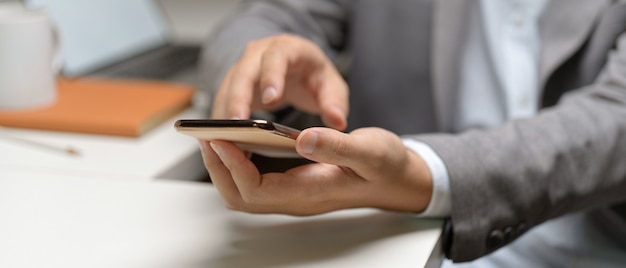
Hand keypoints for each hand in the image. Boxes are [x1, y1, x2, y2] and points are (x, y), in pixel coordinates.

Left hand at [199, 127, 432, 215]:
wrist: (398, 179)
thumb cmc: (385, 166)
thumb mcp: (368, 150)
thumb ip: (336, 146)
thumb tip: (303, 138)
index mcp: (310, 191)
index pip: (256, 189)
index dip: (232, 166)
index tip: (219, 138)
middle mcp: (296, 198)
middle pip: (241, 197)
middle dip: (218, 169)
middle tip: (206, 136)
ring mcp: (293, 194)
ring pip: (244, 192)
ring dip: (225, 167)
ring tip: (215, 137)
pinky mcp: (294, 185)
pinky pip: (255, 182)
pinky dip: (239, 164)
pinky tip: (238, 142)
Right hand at [211, 34, 348, 129]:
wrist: (297, 69)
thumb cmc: (313, 77)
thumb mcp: (331, 86)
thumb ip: (335, 102)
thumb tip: (337, 122)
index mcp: (287, 48)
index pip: (277, 57)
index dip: (272, 76)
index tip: (271, 99)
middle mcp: (259, 54)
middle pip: (244, 72)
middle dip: (239, 98)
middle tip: (237, 123)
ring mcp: (242, 69)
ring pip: (227, 88)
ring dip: (224, 113)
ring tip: (224, 139)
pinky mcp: (232, 86)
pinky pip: (221, 102)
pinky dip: (221, 122)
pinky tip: (222, 143)